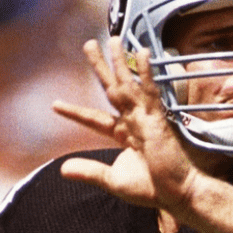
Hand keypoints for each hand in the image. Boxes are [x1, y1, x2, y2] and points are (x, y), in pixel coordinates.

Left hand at [51, 37, 202, 214]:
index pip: (94, 119)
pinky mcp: (159, 119)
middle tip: (89, 44)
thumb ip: (89, 172)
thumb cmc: (151, 189)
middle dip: (101, 67)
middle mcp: (133, 121)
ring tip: (112, 39)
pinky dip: (145, 73)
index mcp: (123, 135)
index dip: (76, 112)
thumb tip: (61, 169)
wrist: (178, 193)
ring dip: (120, 62)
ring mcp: (146, 118)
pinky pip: (150, 92)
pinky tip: (140, 54)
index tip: (55, 104)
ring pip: (129, 84)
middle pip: (113, 89)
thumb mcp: (113, 182)